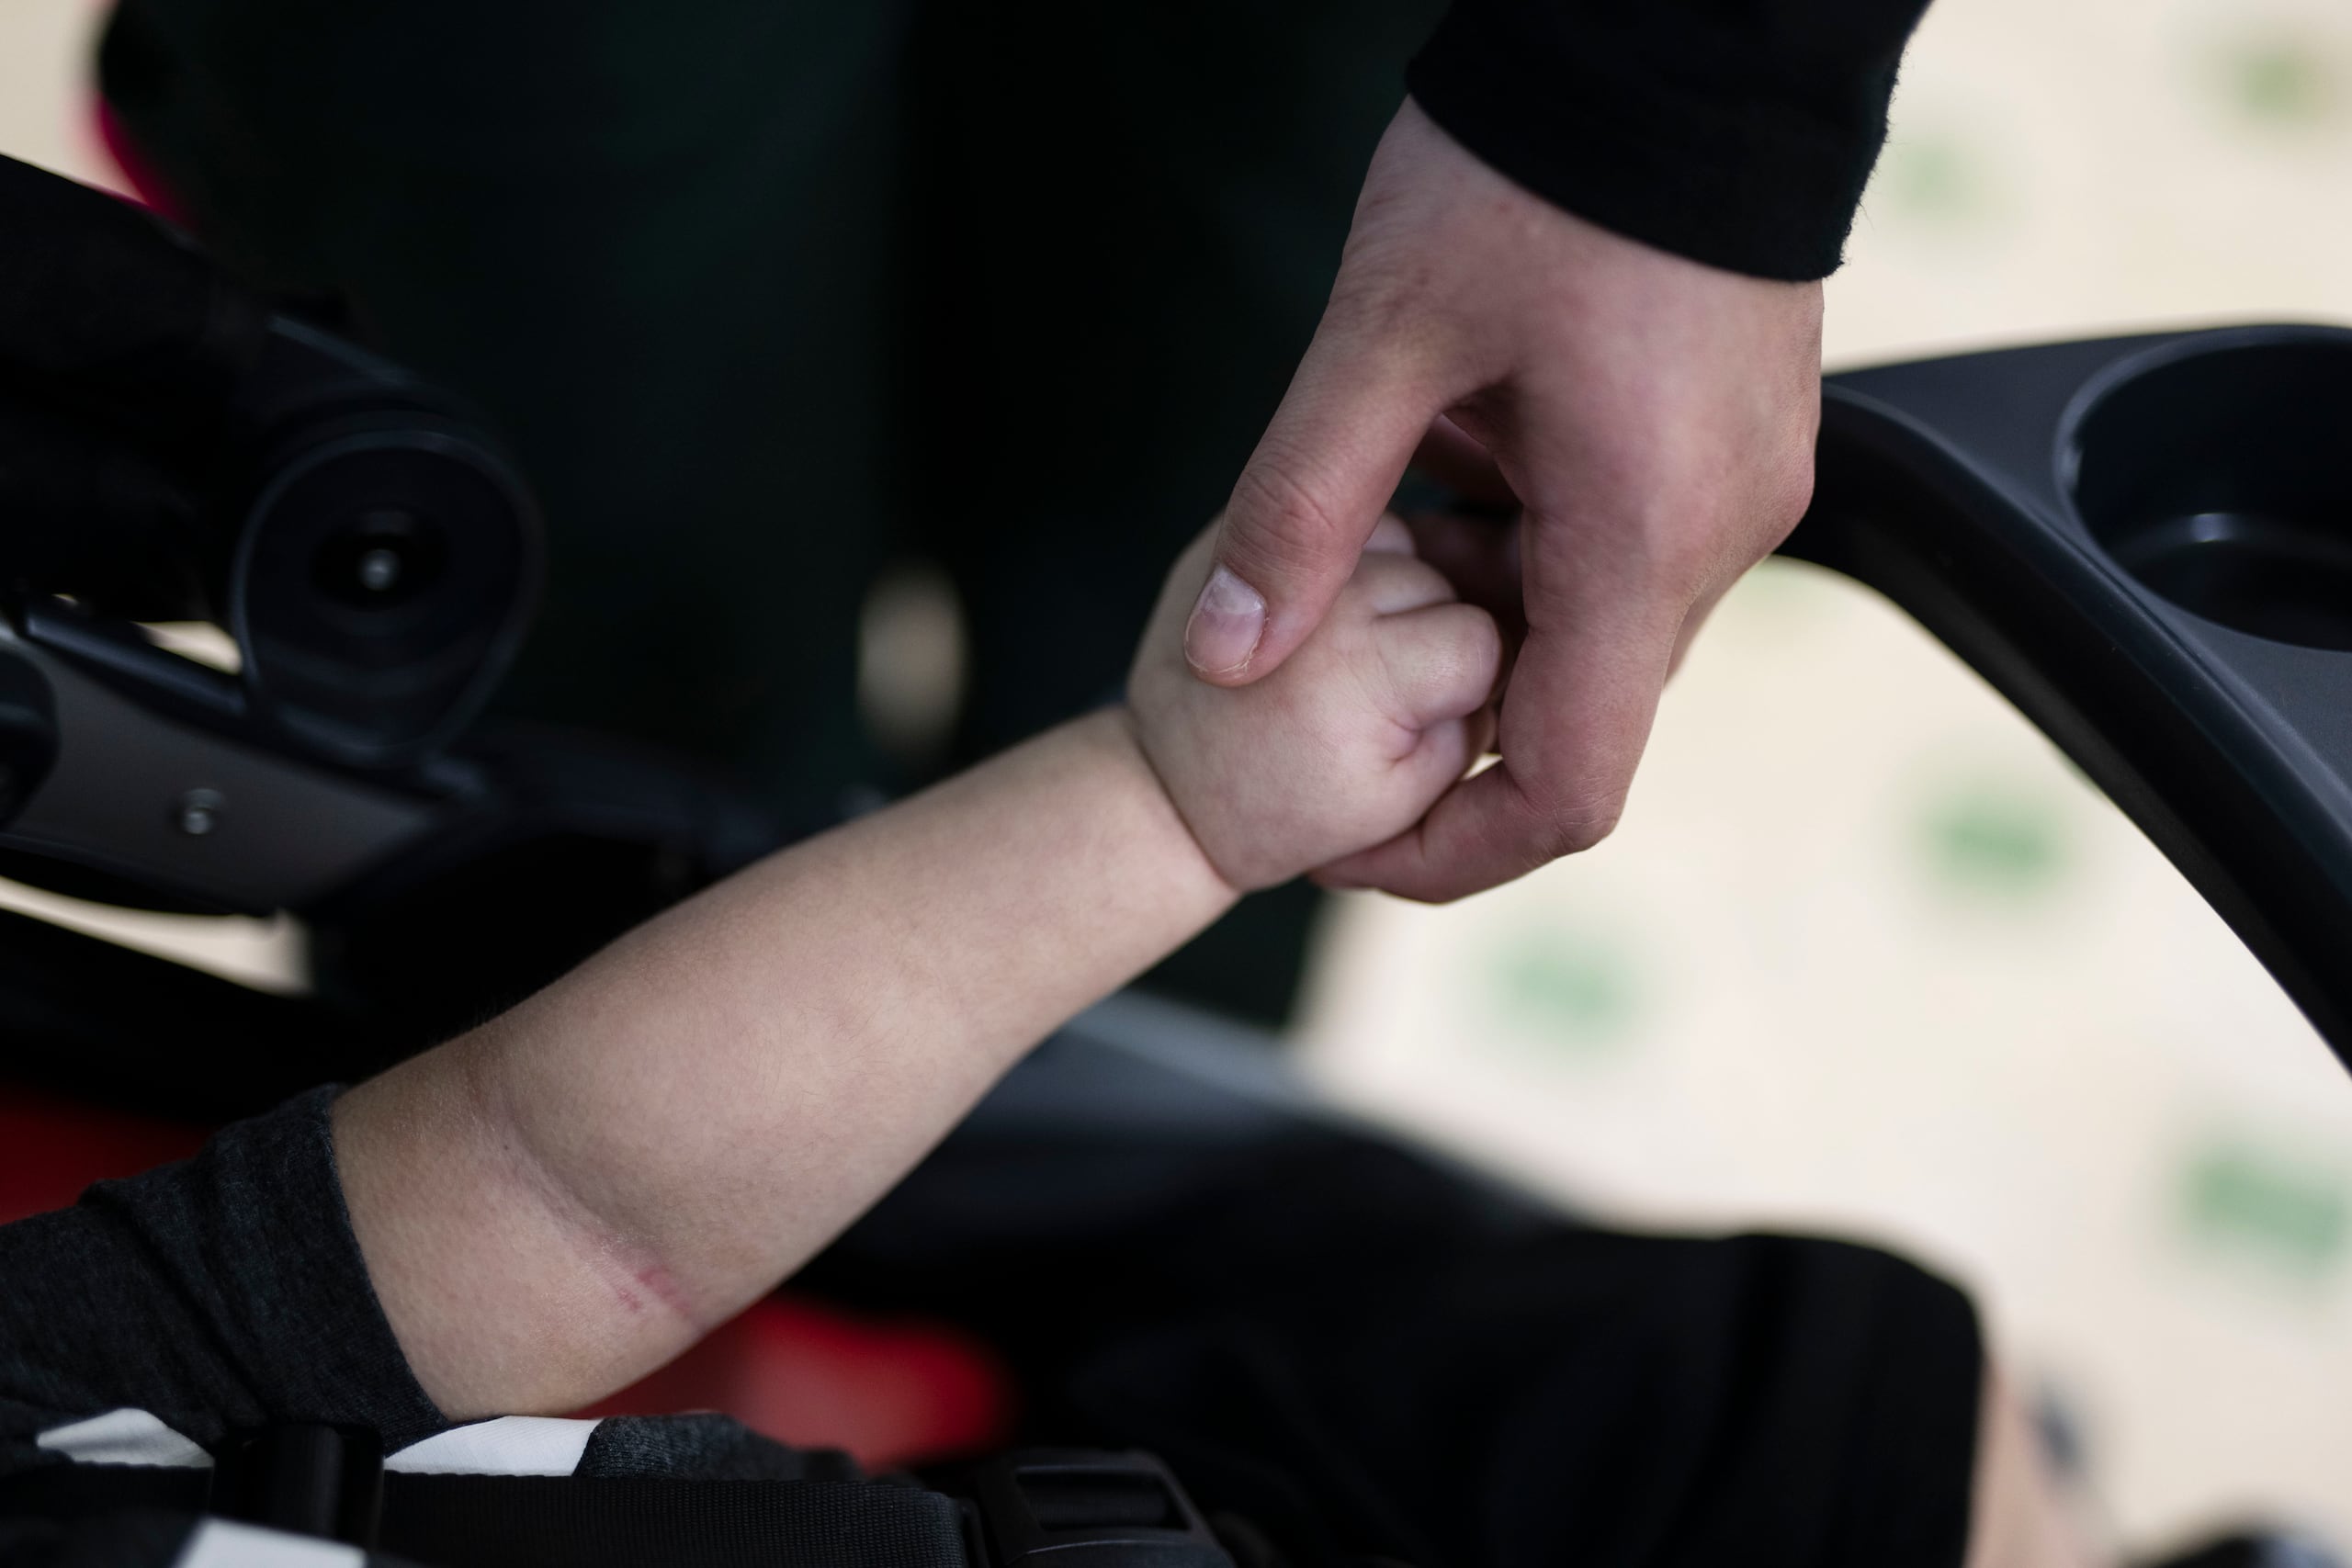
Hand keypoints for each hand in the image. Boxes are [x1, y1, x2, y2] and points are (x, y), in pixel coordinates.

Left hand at [1185, 98, 1822, 899]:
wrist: (1691, 31)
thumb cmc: (1540, 163)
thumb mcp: (1384, 339)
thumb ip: (1299, 511)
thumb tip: (1225, 656)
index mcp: (1641, 537)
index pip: (1568, 792)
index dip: (1448, 850)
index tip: (1349, 840)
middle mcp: (1717, 537)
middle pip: (1579, 713)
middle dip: (1447, 712)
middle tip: (1328, 657)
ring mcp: (1742, 490)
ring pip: (1600, 630)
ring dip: (1485, 615)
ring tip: (1389, 519)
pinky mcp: (1738, 445)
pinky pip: (1631, 554)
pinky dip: (1536, 551)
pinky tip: (1466, 461)